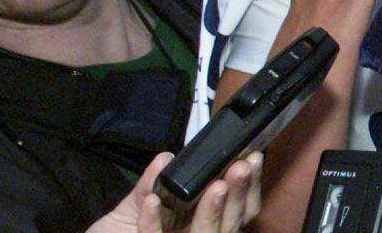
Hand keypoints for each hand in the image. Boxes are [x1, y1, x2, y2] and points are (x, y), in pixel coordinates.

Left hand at [86, 151, 262, 232]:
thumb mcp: (129, 210)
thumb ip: (148, 186)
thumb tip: (166, 156)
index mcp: (197, 228)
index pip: (235, 210)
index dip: (248, 187)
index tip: (252, 157)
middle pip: (231, 224)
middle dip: (240, 194)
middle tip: (240, 166)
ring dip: (212, 211)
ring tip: (213, 184)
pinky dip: (153, 224)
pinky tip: (152, 203)